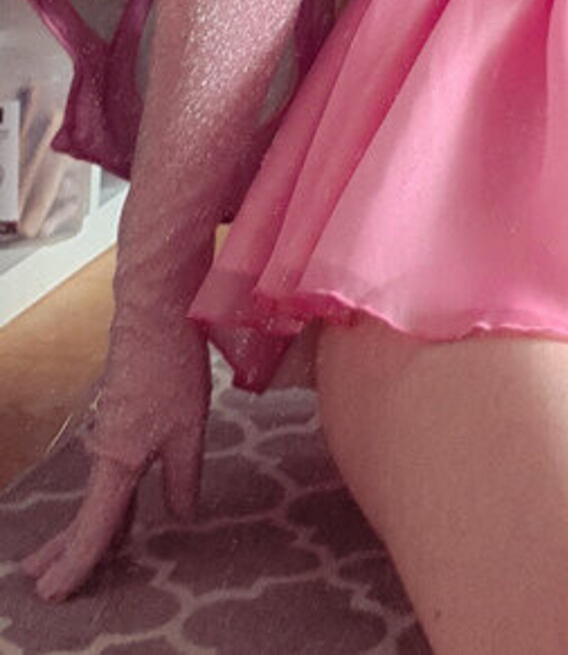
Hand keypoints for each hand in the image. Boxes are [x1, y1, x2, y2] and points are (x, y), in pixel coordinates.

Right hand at [22, 317, 209, 601]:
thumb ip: (183, 478)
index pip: (94, 527)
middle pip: (85, 513)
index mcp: (117, 461)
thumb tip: (181, 516)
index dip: (76, 563)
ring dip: (88, 526)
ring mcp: (111, 432)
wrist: (155, 310)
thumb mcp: (189, 429)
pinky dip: (111, 498)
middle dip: (66, 551)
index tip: (55, 591)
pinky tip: (124, 509)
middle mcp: (105, 450)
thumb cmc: (171, 365)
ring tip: (73, 555)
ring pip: (97, 491)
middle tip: (44, 582)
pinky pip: (112, 471)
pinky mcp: (121, 416)